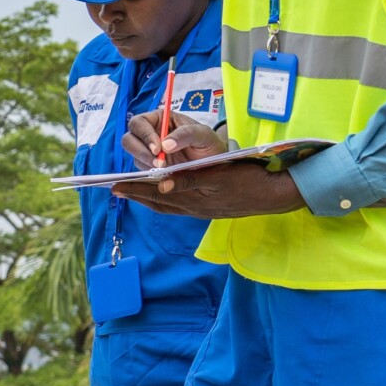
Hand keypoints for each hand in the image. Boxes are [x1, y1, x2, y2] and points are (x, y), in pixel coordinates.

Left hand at [113, 160, 307, 218]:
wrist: (272, 195)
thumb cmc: (248, 179)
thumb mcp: (219, 175)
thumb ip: (189, 180)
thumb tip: (161, 185)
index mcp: (192, 199)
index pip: (156, 193)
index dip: (135, 189)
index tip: (114, 185)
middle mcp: (192, 208)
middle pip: (156, 202)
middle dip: (135, 194)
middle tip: (114, 189)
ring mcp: (199, 211)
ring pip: (165, 205)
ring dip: (147, 198)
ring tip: (130, 192)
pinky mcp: (206, 210)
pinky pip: (178, 207)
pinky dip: (164, 201)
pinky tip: (160, 196)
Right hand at [122, 112, 228, 167]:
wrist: (214, 163)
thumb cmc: (209, 143)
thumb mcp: (204, 135)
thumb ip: (187, 134)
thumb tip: (166, 145)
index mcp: (160, 119)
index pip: (139, 123)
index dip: (144, 135)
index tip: (157, 149)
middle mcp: (150, 133)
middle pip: (128, 140)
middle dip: (141, 152)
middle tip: (159, 163)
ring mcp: (148, 150)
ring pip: (133, 155)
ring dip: (145, 163)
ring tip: (165, 168)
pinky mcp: (149, 166)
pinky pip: (140, 169)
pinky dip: (148, 172)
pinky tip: (164, 173)